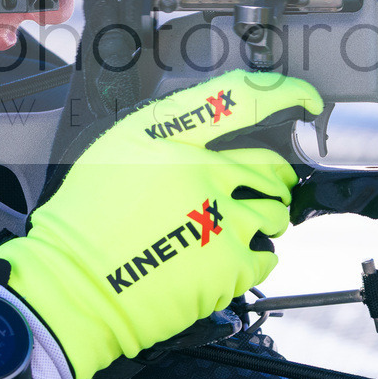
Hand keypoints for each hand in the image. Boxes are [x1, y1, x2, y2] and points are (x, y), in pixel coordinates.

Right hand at [0, 69, 321, 378]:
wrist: (74, 286)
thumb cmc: (85, 223)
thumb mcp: (113, 151)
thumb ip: (167, 135)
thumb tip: (212, 134)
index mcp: (168, 138)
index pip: (240, 99)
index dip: (283, 92)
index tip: (303, 99)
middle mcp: (200, 171)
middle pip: (270, 165)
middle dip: (274, 178)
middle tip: (259, 190)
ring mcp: (219, 217)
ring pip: (274, 211)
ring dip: (265, 219)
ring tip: (231, 230)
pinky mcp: (229, 263)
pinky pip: (268, 254)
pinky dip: (254, 256)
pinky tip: (221, 259)